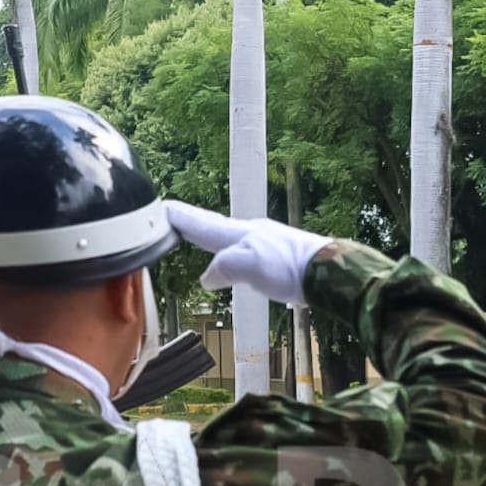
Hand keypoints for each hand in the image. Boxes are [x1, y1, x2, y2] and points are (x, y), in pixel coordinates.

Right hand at [164, 201, 332, 305]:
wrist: (329, 273)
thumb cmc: (290, 267)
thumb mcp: (247, 265)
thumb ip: (222, 267)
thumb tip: (207, 277)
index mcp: (236, 234)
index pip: (197, 222)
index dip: (175, 217)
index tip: (156, 207)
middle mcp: (248, 234)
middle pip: (211, 225)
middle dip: (190, 221)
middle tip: (170, 216)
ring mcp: (263, 245)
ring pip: (228, 238)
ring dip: (209, 236)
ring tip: (197, 237)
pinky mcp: (276, 260)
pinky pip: (243, 253)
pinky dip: (229, 254)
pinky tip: (235, 261)